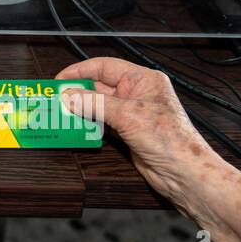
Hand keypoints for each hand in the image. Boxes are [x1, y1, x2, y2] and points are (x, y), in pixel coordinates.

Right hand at [57, 57, 240, 241]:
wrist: (184, 174)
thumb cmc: (169, 140)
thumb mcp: (127, 115)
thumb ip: (94, 104)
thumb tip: (68, 96)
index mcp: (143, 79)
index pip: (105, 67)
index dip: (80, 71)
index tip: (59, 79)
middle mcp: (137, 93)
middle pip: (99, 86)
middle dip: (77, 92)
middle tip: (55, 98)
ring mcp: (132, 113)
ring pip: (98, 105)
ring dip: (81, 109)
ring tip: (60, 112)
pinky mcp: (128, 132)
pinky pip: (102, 122)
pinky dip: (88, 123)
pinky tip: (75, 126)